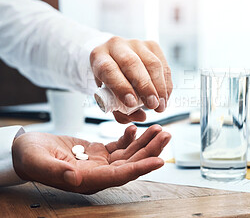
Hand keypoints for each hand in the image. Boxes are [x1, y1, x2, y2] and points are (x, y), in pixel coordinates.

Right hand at [12, 125, 169, 193]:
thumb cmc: (30, 157)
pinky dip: (129, 137)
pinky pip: (118, 146)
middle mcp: (99, 173)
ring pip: (129, 154)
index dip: (140, 168)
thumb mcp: (39, 161)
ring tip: (159, 129)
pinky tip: (135, 127)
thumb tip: (75, 178)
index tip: (159, 161)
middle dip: (150, 150)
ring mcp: (100, 163)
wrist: (26, 150)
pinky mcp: (98, 152)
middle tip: (166, 134)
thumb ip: (57, 170)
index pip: (120, 175)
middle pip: (131, 163)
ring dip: (145, 142)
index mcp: (88, 179)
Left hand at [90, 37, 172, 122]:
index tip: (132, 103)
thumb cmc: (109, 80)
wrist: (113, 59)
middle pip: (132, 64)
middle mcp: (116, 45)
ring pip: (152, 63)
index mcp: (99, 56)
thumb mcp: (107, 96)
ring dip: (160, 87)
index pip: (109, 70)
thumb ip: (120, 110)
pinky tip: (165, 97)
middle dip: (145, 87)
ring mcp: (136, 43)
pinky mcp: (152, 45)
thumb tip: (142, 116)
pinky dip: (166, 84)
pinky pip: (163, 65)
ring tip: (161, 105)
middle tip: (153, 105)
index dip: (121, 87)